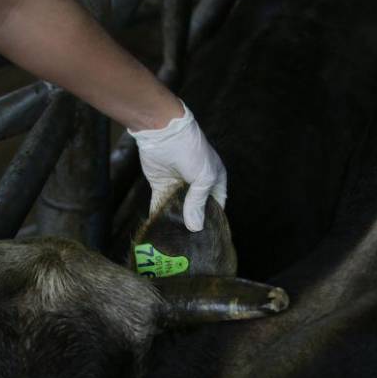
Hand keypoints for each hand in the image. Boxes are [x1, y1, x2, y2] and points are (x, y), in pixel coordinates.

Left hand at [130, 103, 227, 231]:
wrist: (163, 132)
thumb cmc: (191, 150)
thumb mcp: (203, 177)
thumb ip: (198, 203)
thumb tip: (196, 228)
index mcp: (214, 179)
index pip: (217, 205)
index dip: (214, 220)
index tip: (209, 238)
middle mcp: (196, 184)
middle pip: (197, 209)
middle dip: (194, 224)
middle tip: (190, 245)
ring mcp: (178, 185)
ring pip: (178, 209)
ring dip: (176, 222)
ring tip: (174, 241)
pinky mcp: (161, 186)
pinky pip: (161, 204)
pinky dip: (160, 215)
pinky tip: (159, 229)